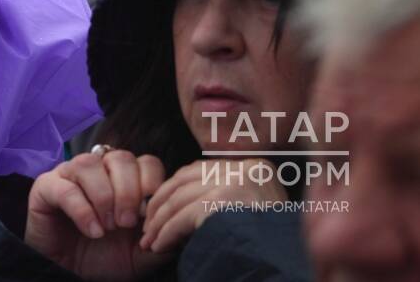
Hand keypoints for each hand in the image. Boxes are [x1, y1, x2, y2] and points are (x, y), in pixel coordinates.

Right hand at [25, 150, 173, 280]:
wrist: (71, 275)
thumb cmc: (108, 259)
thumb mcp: (144, 252)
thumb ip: (164, 236)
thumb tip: (185, 222)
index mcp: (124, 178)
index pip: (146, 161)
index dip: (151, 183)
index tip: (149, 215)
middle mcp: (98, 169)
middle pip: (120, 158)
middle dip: (128, 192)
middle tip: (127, 223)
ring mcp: (69, 175)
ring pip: (89, 164)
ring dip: (104, 196)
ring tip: (108, 226)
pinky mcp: (45, 187)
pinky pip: (65, 187)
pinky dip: (82, 210)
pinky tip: (92, 231)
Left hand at [141, 158, 286, 252]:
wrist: (288, 267)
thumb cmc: (270, 246)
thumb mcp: (253, 209)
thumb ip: (224, 194)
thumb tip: (176, 195)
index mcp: (256, 167)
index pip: (200, 170)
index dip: (174, 190)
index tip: (159, 209)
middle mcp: (246, 169)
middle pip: (186, 180)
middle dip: (161, 205)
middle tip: (148, 227)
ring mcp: (235, 183)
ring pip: (180, 199)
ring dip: (159, 223)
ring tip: (149, 241)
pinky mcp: (223, 202)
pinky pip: (183, 217)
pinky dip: (166, 233)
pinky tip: (159, 245)